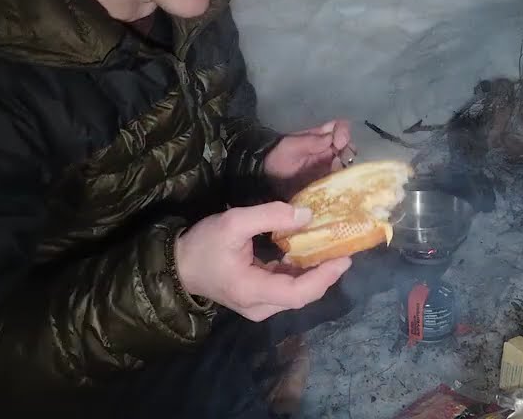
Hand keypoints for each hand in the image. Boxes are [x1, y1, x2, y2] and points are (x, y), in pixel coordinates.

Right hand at [175, 202, 351, 320]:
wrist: (177, 266)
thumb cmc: (203, 244)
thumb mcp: (233, 222)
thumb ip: (270, 216)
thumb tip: (306, 215)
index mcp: (252, 291)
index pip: (298, 293)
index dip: (324, 277)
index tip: (344, 257)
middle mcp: (260, 307)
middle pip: (302, 295)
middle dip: (326, 273)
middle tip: (345, 248)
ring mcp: (259, 306)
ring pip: (297, 293)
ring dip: (317, 272)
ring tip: (334, 248)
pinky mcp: (259, 299)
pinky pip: (288, 288)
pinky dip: (303, 271)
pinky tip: (312, 252)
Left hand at [263, 119, 355, 198]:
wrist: (265, 178)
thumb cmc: (277, 157)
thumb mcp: (291, 146)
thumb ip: (311, 141)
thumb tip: (332, 139)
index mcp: (319, 136)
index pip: (338, 127)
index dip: (343, 132)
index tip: (339, 143)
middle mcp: (326, 149)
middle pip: (347, 145)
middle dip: (347, 151)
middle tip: (338, 160)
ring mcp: (327, 165)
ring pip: (346, 162)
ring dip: (345, 166)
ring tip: (334, 171)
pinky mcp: (325, 180)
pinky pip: (339, 178)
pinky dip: (341, 179)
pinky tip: (334, 181)